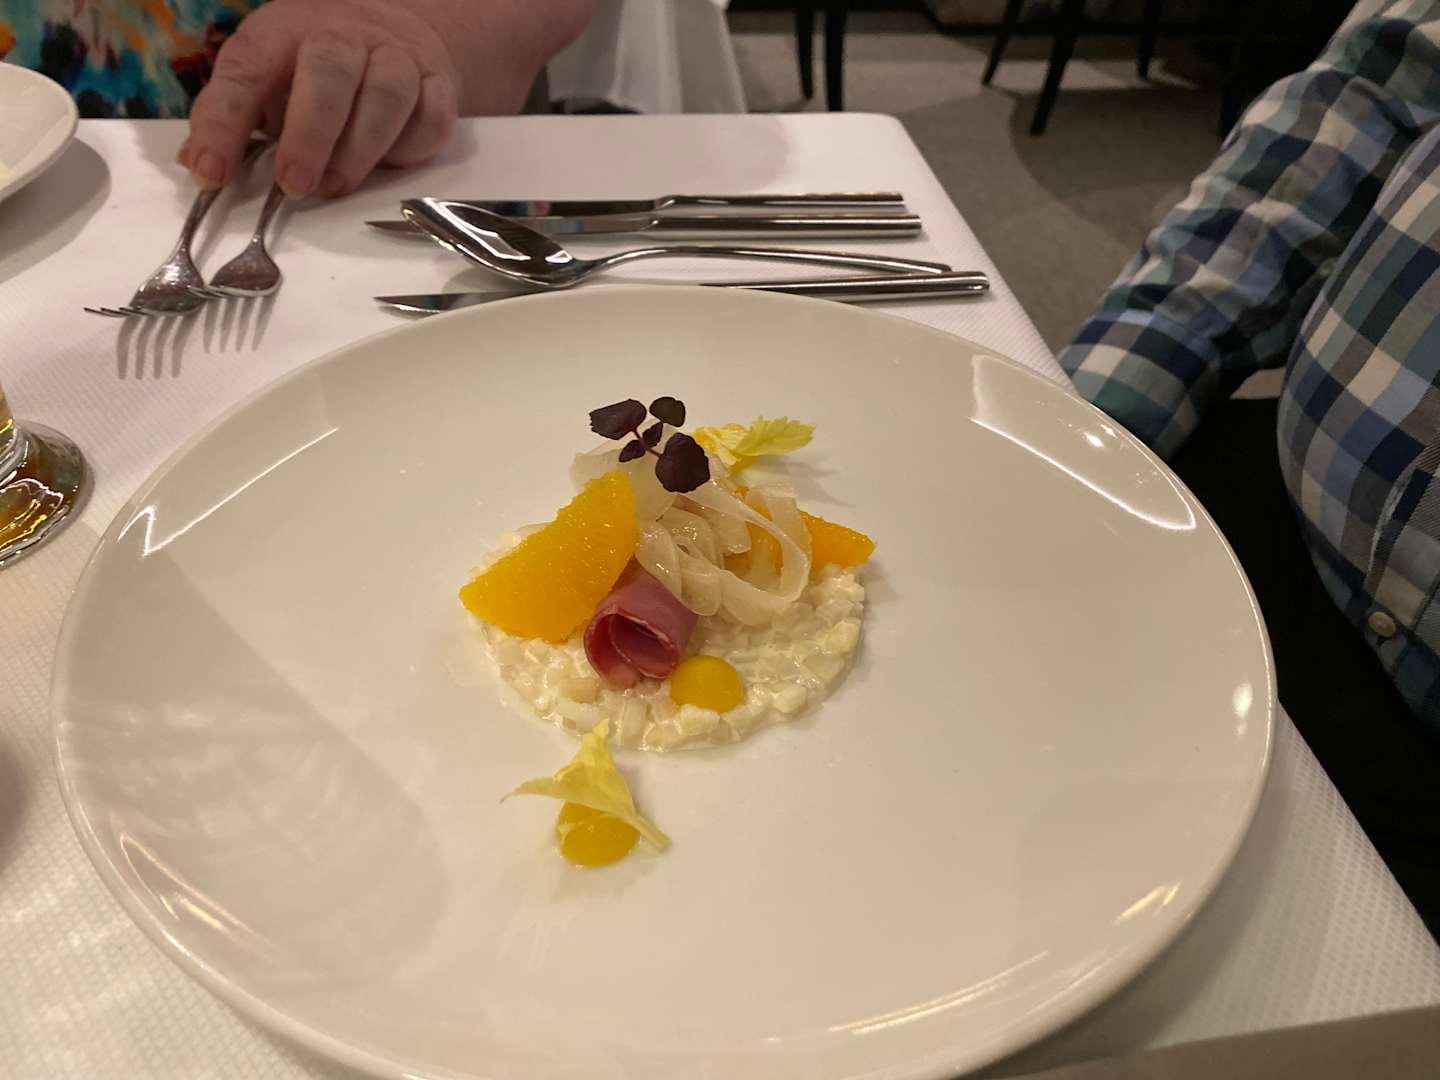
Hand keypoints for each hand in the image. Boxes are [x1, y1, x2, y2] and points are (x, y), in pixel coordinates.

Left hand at [177, 0, 458, 197]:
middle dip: (309, 135)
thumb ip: (233, 117)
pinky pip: (431, 119)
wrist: (394, 33)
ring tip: (334, 185)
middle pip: (329, 71)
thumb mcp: (267, 78)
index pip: (247, 68)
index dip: (225, 122)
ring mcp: (398, 55)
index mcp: (285, 28)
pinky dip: (408, 150)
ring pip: (387, 95)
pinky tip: (386, 165)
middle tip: (293, 185)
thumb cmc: (315, 70)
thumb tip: (201, 166)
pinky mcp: (439, 84)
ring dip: (359, 149)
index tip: (212, 173)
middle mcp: (343, 32)